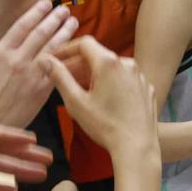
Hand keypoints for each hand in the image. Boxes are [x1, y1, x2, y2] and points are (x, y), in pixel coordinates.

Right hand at [0, 0, 79, 126]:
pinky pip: (58, 70)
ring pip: (52, 49)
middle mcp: (17, 61)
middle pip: (40, 33)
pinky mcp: (41, 91)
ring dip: (64, 33)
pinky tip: (74, 50)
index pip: (22, 26)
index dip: (35, 12)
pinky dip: (67, 58)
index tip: (45, 3)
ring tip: (73, 22)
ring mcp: (31, 76)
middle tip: (64, 10)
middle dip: (54, 19)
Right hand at [48, 36, 158, 160]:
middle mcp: (127, 63)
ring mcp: (140, 76)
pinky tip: (104, 99)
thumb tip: (44, 60)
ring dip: (94, 74)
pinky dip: (111, 83)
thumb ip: (59, 77)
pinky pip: (125, 79)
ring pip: (112, 68)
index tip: (54, 59)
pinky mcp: (147, 88)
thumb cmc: (105, 125)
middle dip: (78, 64)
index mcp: (109, 62)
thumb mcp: (76, 101)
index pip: (84, 43)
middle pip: (98, 55)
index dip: (66, 49)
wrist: (137, 147)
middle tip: (62, 77)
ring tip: (81, 90)